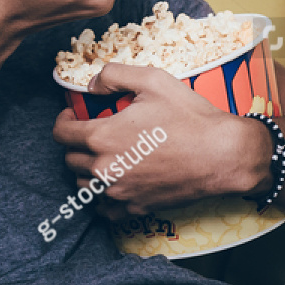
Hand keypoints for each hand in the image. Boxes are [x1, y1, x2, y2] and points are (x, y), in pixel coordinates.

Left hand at [50, 62, 269, 219]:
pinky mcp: (135, 208)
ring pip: (83, 186)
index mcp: (103, 136)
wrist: (223, 155)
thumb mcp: (153, 80)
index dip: (63, 121)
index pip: (61, 134)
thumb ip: (114, 75)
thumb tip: (91, 84)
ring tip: (102, 157)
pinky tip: (113, 183)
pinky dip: (102, 198)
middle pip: (70, 160)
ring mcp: (119, 192)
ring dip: (86, 171)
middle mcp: (105, 168)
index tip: (72, 116)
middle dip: (76, 144)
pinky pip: (104, 209)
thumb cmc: (190, 117)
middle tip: (91, 134)